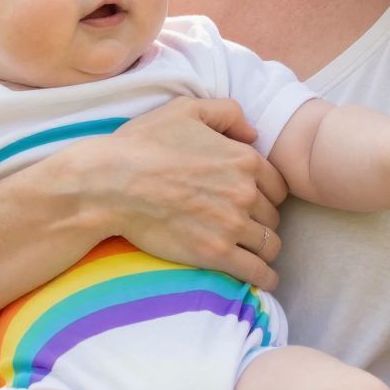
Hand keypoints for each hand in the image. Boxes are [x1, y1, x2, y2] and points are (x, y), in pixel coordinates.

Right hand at [96, 98, 288, 289]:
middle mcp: (245, 192)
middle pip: (273, 215)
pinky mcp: (215, 252)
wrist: (112, 183)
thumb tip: (253, 133)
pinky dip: (264, 277)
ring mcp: (231, 224)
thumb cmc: (144, 144)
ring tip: (256, 253)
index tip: (254, 201)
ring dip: (264, 248)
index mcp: (243, 159)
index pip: (277, 185)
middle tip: (245, 225)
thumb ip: (227, 113)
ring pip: (269, 244)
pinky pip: (256, 271)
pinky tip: (265, 280)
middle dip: (262, 220)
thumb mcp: (186, 109)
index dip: (267, 193)